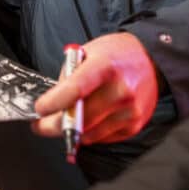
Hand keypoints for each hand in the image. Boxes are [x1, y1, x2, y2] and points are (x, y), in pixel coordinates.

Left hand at [31, 32, 160, 145]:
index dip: (53, 103)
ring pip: (89, 133)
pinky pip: (102, 137)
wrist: (149, 59)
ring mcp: (129, 110)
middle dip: (54, 125)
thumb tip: (53, 102)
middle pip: (80, 118)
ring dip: (70, 132)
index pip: (75, 89)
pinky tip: (86, 120)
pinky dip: (89, 132)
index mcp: (104, 66)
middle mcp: (120, 90)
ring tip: (60, 122)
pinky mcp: (134, 124)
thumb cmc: (114, 54)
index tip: (39, 110)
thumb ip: (69, 75)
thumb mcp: (87, 52)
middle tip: (40, 125)